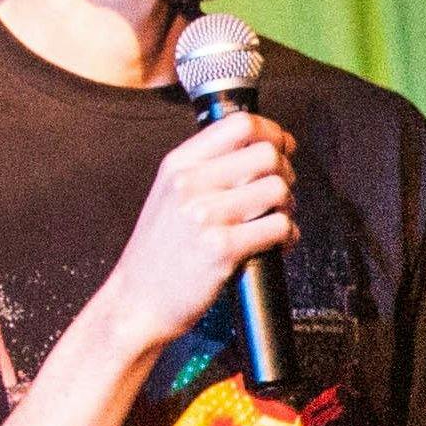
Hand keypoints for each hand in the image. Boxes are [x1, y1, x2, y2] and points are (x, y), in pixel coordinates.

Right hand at [95, 106, 297, 363]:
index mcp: (178, 164)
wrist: (137, 302)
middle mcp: (190, 184)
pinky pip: (279, 227)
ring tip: (275, 221)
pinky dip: (287, 236)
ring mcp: (204, 216)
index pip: (239, 124)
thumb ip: (207, 168)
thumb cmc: (160, 252)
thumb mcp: (170, 194)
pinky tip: (275, 244)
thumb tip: (262, 148)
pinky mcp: (222, 248)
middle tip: (279, 193)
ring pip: (278, 190)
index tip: (283, 147)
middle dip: (286, 172)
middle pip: (267, 154)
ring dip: (288, 207)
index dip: (273, 133)